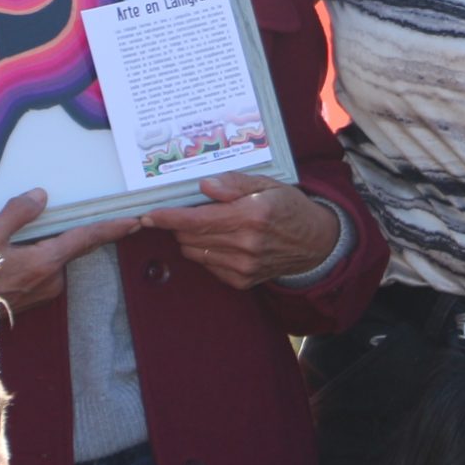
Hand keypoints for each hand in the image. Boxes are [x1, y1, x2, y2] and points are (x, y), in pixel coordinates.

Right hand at [0, 189, 138, 311]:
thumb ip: (17, 213)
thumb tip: (41, 196)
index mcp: (44, 262)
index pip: (86, 239)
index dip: (111, 228)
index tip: (133, 221)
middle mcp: (50, 280)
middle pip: (67, 246)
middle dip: (59, 232)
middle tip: (32, 229)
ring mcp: (41, 292)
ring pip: (51, 259)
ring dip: (39, 247)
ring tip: (4, 248)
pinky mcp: (30, 300)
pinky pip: (39, 271)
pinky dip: (30, 260)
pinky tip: (4, 260)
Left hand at [141, 174, 338, 289]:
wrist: (315, 242)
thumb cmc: (290, 208)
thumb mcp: (268, 185)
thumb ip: (234, 184)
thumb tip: (204, 185)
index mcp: (251, 215)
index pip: (196, 219)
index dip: (168, 218)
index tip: (149, 215)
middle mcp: (246, 244)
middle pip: (190, 237)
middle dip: (181, 225)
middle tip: (190, 212)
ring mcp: (243, 266)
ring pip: (194, 252)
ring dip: (192, 239)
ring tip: (210, 226)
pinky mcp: (241, 280)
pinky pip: (207, 265)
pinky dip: (207, 253)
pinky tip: (224, 242)